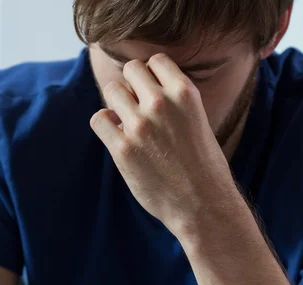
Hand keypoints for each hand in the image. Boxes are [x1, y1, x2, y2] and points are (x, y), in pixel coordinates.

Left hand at [90, 53, 235, 237]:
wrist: (203, 205)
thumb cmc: (203, 168)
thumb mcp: (198, 121)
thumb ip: (174, 101)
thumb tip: (142, 90)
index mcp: (184, 93)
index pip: (155, 61)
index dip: (151, 77)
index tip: (153, 95)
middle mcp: (161, 103)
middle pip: (130, 70)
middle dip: (132, 87)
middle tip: (139, 111)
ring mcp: (140, 126)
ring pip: (112, 90)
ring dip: (117, 104)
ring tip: (128, 125)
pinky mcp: (123, 149)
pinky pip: (99, 119)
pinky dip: (105, 125)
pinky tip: (117, 138)